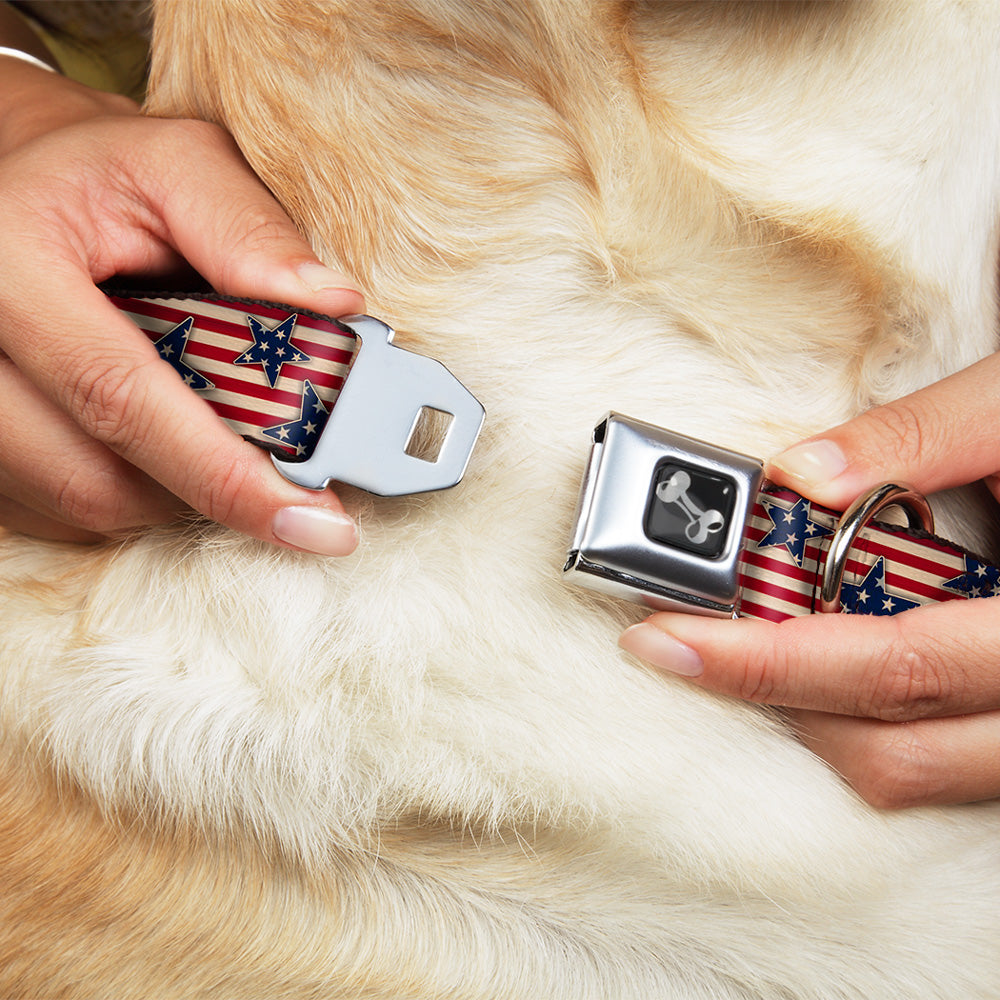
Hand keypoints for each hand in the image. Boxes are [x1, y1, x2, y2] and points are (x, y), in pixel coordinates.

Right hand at [0, 59, 363, 552]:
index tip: (314, 522)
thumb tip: (335, 305)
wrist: (17, 185)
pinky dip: (130, 492)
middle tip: (289, 485)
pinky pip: (57, 509)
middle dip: (209, 492)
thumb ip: (249, 229)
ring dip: (172, 493)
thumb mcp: (177, 165)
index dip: (223, 474)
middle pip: (95, 477)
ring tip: (220, 440)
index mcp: (9, 265)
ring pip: (80, 504)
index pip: (121, 397)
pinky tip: (162, 446)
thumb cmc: (101, 175)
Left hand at [620, 352, 999, 807]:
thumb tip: (800, 473)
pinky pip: (944, 762)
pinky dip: (869, 722)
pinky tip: (825, 661)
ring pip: (917, 772)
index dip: (767, 661)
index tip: (666, 637)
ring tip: (744, 648)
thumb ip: (921, 436)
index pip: (894, 665)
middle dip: (769, 697)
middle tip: (680, 642)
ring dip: (815, 718)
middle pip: (893, 748)